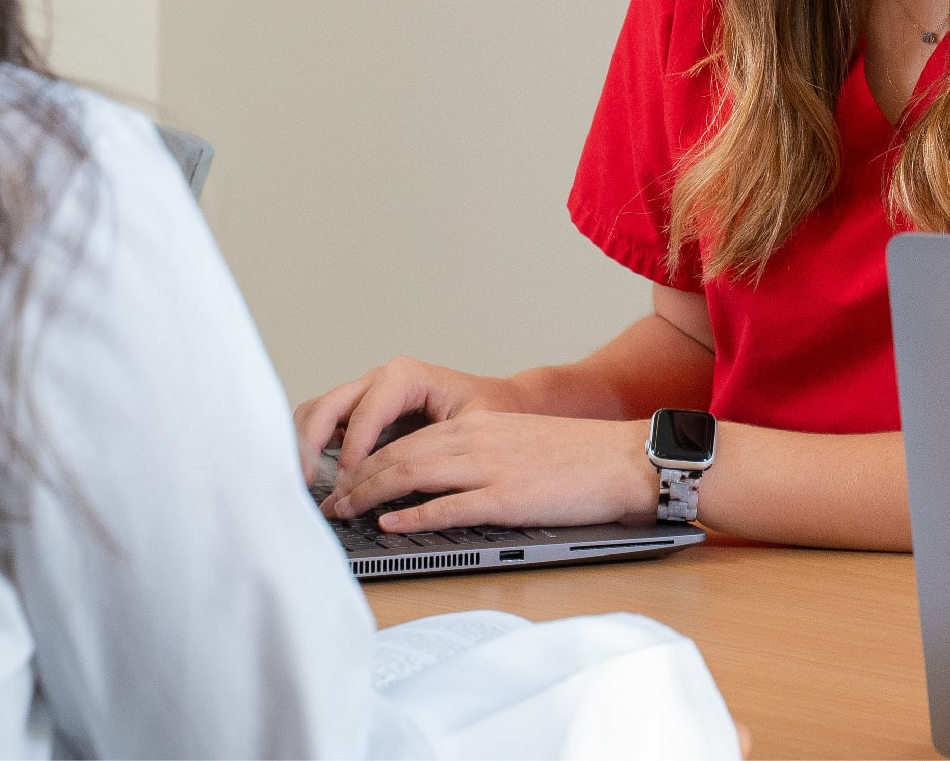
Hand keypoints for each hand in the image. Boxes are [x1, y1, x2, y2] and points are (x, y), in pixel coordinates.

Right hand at [291, 355, 531, 484]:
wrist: (502, 402)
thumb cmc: (491, 411)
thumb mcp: (473, 426)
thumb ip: (435, 448)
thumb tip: (404, 478)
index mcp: (406, 376)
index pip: (365, 412)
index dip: (353, 448)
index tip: (348, 482)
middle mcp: (380, 380)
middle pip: (328, 405)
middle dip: (311, 444)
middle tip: (307, 484)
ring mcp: (366, 393)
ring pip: (317, 411)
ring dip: (304, 446)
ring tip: (303, 484)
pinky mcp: (361, 412)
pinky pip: (324, 423)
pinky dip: (311, 447)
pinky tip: (314, 476)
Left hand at [322, 409, 660, 530]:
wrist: (625, 459)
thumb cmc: (577, 458)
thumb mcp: (517, 444)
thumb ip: (474, 457)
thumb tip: (430, 484)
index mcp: (476, 425)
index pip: (403, 440)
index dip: (362, 463)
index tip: (339, 483)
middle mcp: (476, 439)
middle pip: (396, 455)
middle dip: (352, 481)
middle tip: (323, 503)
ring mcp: (490, 467)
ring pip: (411, 475)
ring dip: (368, 495)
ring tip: (340, 513)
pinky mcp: (508, 496)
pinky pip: (449, 506)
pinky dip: (413, 516)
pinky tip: (390, 525)